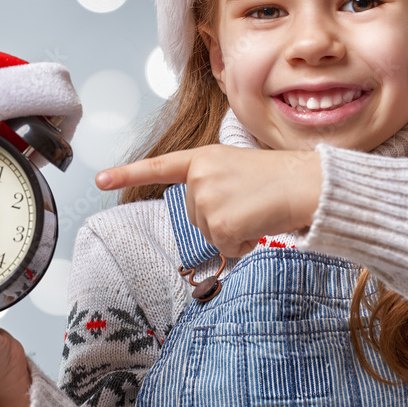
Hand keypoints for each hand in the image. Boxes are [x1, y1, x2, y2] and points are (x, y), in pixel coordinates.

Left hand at [96, 146, 321, 256]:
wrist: (309, 183)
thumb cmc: (281, 179)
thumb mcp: (237, 169)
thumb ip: (211, 185)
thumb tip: (204, 219)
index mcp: (203, 158)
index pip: (159, 166)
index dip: (127, 174)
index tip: (99, 179)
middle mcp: (199, 176)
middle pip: (195, 216)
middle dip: (221, 219)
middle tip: (251, 203)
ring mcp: (207, 199)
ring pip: (210, 234)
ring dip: (235, 232)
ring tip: (258, 210)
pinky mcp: (220, 222)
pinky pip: (225, 248)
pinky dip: (244, 244)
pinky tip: (260, 224)